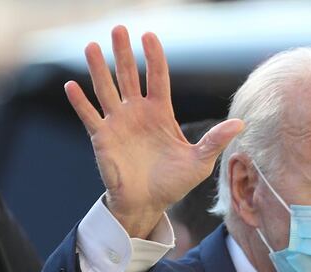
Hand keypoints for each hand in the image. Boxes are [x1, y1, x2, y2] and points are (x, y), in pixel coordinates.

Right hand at [65, 26, 243, 237]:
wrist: (148, 204)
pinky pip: (89, 116)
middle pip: (129, 76)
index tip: (149, 36)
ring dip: (98, 69)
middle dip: (123, 53)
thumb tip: (240, 123)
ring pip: (106, 90)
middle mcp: (137, 113)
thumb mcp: (200, 161)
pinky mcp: (102, 138)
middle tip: (119, 28)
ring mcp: (118, 123)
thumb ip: (216, 140)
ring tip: (91, 46)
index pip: (158, 78)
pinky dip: (80, 102)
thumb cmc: (174, 183)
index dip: (154, 57)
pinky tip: (71, 86)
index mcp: (161, 113)